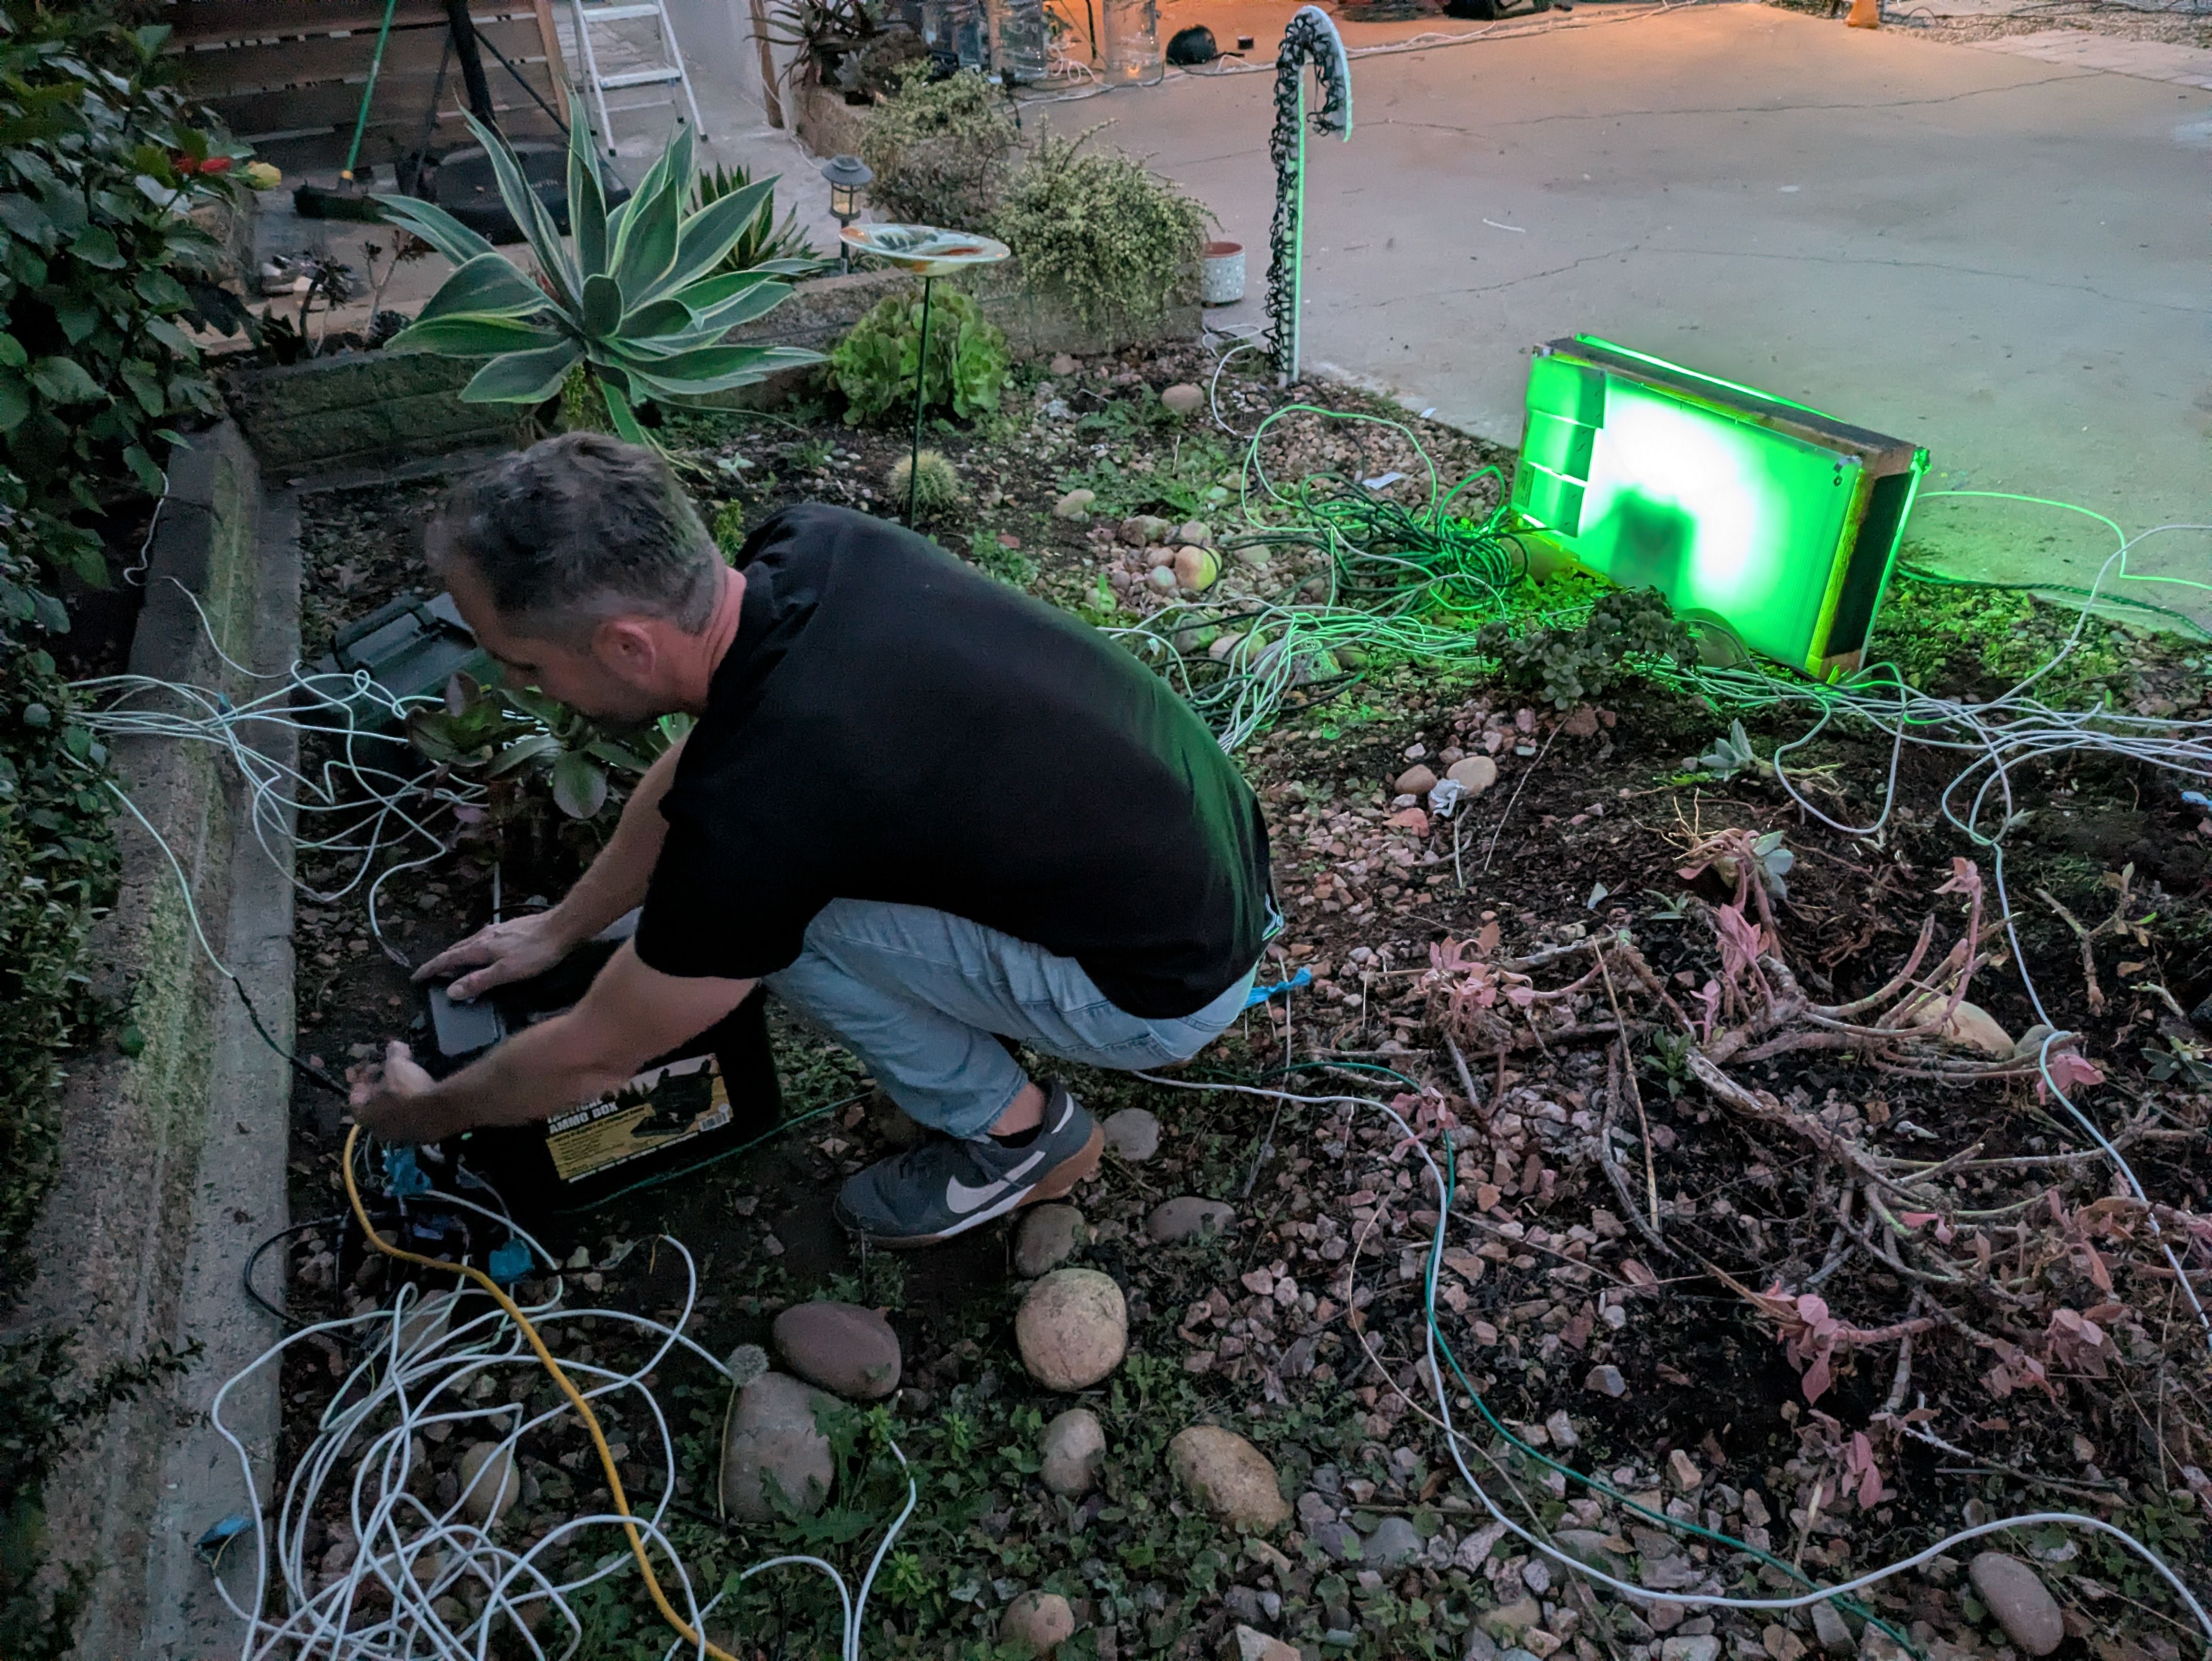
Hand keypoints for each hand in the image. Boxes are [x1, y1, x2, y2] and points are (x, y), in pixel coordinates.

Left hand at [349, 1040, 445, 1142]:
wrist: (438, 1113)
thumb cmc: (407, 1090)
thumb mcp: (397, 1064)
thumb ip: (393, 1052)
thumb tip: (393, 1045)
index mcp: (363, 1113)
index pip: (356, 1092)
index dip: (364, 1074)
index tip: (376, 1064)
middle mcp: (376, 1129)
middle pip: (374, 1103)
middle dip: (382, 1086)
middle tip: (393, 1072)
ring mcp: (396, 1136)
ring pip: (392, 1112)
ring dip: (397, 1096)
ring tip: (409, 1081)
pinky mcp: (415, 1137)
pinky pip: (408, 1118)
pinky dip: (411, 1106)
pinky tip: (422, 1094)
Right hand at [413, 909, 575, 999]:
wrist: (562, 927)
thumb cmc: (536, 952)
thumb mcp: (507, 972)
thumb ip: (479, 981)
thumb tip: (451, 991)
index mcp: (479, 947)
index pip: (447, 959)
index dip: (430, 970)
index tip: (416, 978)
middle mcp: (484, 936)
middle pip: (455, 950)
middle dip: (440, 962)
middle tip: (431, 974)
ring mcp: (497, 930)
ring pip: (469, 943)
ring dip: (456, 955)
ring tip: (452, 965)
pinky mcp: (509, 929)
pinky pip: (482, 941)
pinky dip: (473, 950)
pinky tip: (481, 953)